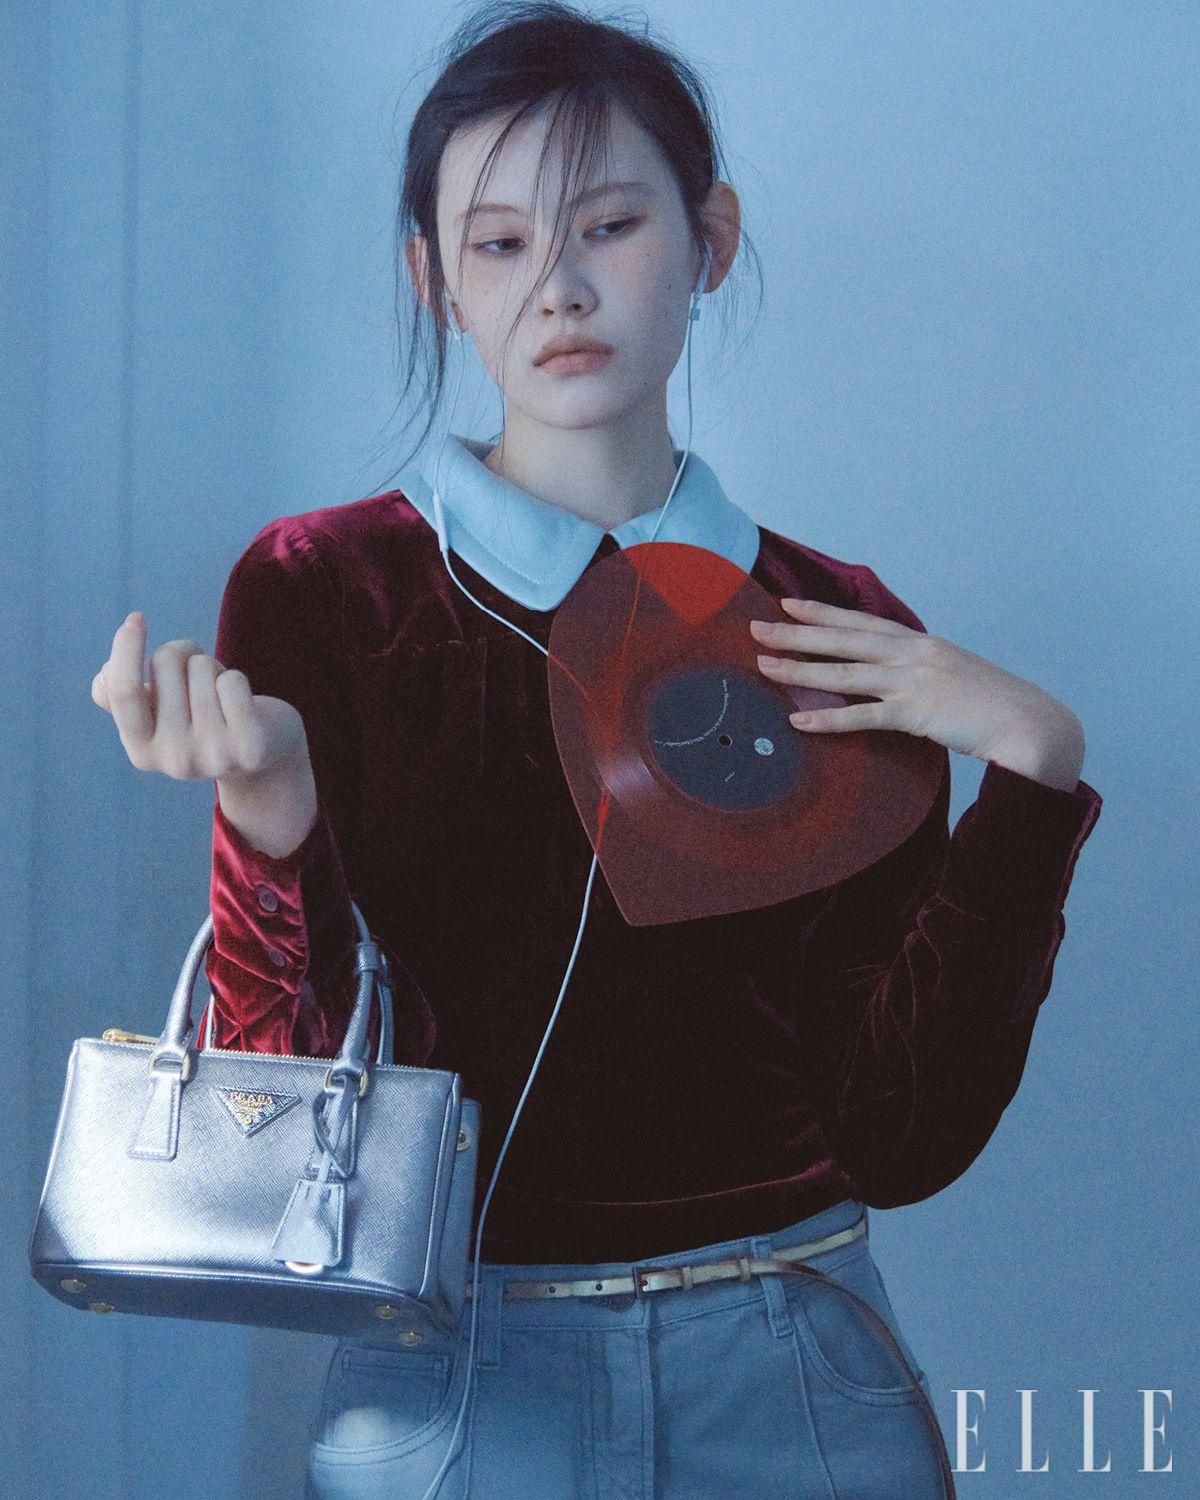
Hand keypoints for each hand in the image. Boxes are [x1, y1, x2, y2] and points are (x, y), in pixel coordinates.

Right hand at [92, 610, 308, 782]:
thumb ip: (124, 695)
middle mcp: (175, 760)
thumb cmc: (202, 720)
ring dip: (213, 670)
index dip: (126, 649)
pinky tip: (244, 705)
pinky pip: (232, 680)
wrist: (264, 757)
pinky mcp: (250, 747)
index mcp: (142, 751)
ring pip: (202, 666)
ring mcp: (213, 756)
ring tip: (222, 697)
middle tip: (198, 677)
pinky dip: (237, 678)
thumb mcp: (158, 712)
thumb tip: (103, 678)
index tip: (136, 619)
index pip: (123, 691)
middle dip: (183, 653)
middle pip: (166, 664)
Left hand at [749, 597, 1077, 764]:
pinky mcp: (916, 715)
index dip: (823, 614)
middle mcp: (913, 655)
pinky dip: (829, 720)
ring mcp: (913, 683)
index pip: (862, 623)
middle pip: (843, 641)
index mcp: (920, 643)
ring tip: (764, 666)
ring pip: (845, 674)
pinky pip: (863, 717)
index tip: (789, 605)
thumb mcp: (953, 673)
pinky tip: (798, 722)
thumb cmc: (992, 703)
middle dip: (797, 634)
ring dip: (801, 670)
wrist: (1029, 722)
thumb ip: (920, 671)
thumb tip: (892, 676)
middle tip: (756, 629)